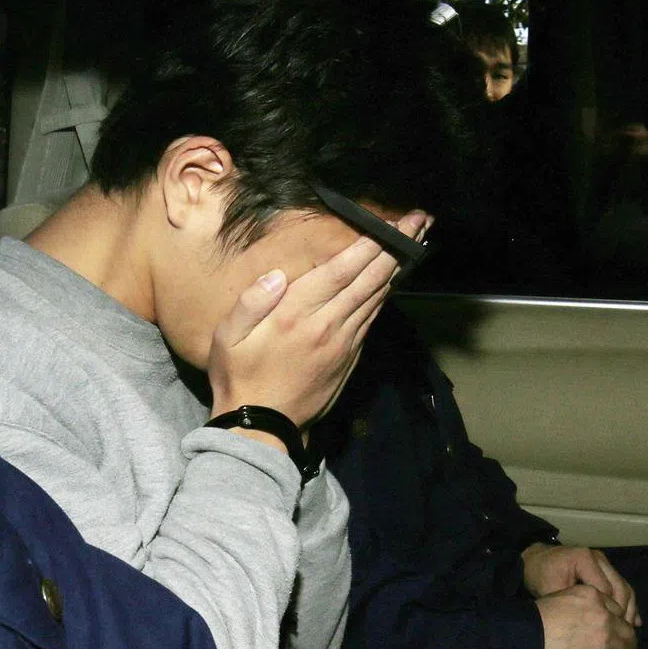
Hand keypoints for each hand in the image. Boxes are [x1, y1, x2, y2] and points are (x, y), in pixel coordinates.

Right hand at [208, 210, 426, 431]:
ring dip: (396, 269)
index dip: (369, 245)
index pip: (340, 271)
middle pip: (369, 280)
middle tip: (420, 222)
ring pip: (376, 298)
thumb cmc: (239, 377)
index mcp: (295, 314)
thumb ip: (251, 302)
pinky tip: (390, 282)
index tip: (392, 223)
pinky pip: (371, 319)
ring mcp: (343, 344)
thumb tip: (277, 275)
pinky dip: (384, 296)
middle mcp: (326, 325)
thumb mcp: (228, 338)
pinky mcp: (349, 359)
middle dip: (396, 248)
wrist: (261, 426)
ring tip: (414, 243)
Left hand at [522, 543, 640, 626]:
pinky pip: (622, 586)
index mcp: (585, 559)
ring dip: (629, 609)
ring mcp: (604, 563)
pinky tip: (634, 621)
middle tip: (622, 635)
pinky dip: (628, 603)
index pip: (605, 590)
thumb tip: (590, 626)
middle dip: (623, 613)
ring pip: (625, 588)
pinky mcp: (606, 569)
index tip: (607, 631)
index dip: (608, 612)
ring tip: (628, 631)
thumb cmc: (540, 575)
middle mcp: (598, 558)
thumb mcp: (550, 590)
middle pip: (621, 589)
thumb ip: (570, 604)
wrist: (536, 561)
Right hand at [537, 585, 638, 648]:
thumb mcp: (561, 599)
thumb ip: (583, 605)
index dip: (613, 619)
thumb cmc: (538, 618)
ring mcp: (605, 630)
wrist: (528, 635)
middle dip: (624, 635)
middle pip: (625, 624)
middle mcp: (601, 609)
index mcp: (590, 593)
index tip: (610, 629)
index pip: (613, 607)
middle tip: (619, 646)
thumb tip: (595, 620)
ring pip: (628, 641)